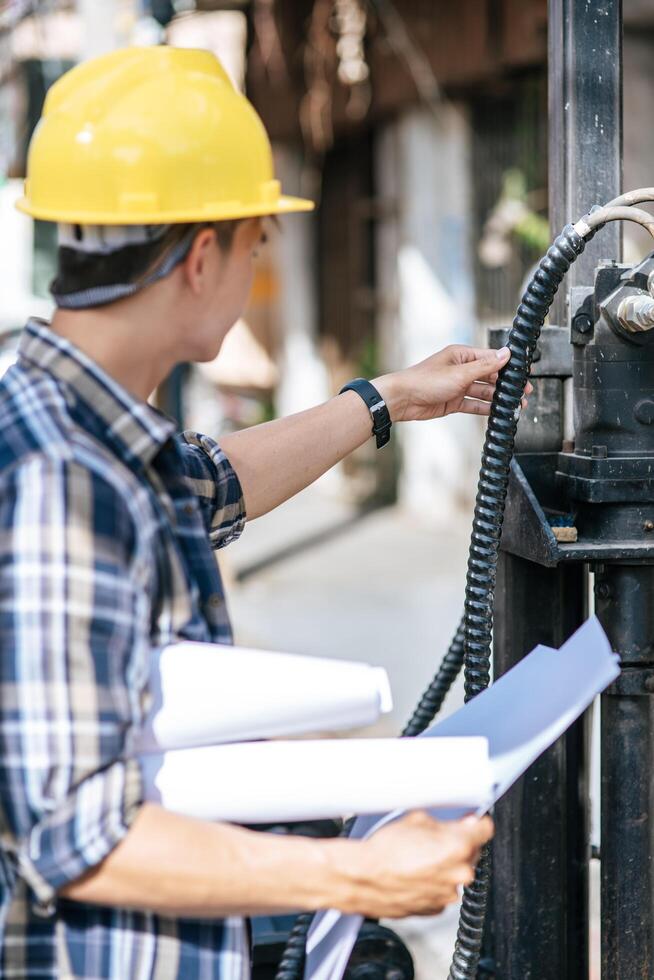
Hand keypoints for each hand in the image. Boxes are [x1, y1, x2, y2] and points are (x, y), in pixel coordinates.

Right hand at [345, 812, 493, 918]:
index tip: (472, 822)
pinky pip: (442, 890)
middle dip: (458, 844)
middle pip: (471, 852)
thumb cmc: (385, 850)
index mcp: (459, 846)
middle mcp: (460, 873)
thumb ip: (444, 822)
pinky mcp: (436, 908)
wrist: (363, 878)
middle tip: (434, 839)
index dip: (476, 823)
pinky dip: (433, 883)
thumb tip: (456, 824)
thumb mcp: (417, 819)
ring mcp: (449, 894)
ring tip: (418, 858)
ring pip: (455, 873)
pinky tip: (414, 873)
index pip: (485, 829)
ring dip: (444, 866)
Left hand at [374, 345, 531, 422]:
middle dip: (506, 385)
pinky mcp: (453, 402)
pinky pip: (473, 404)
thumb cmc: (425, 380)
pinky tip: (498, 412)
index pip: (491, 358)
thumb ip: (485, 366)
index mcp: (462, 355)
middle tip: (524, 393)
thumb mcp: (460, 373)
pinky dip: (485, 408)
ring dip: (498, 398)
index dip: (508, 366)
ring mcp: (457, 386)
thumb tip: (506, 354)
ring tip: (515, 405)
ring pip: (483, 391)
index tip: (524, 373)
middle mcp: (460, 369)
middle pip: (489, 376)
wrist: (402, 400)